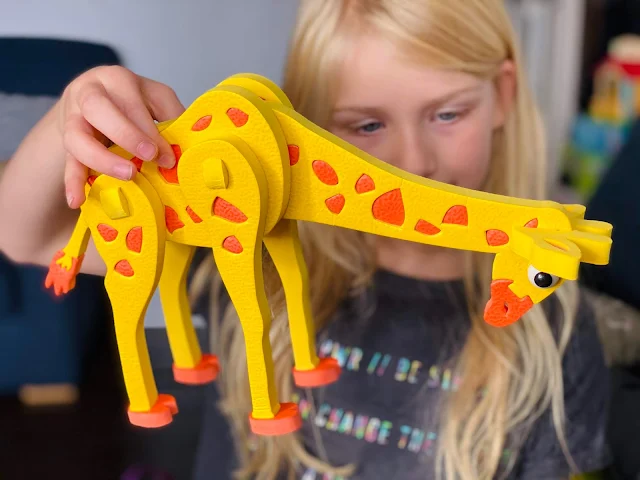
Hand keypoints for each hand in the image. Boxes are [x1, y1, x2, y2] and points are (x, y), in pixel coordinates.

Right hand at [58, 66, 184, 207]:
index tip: (167, 155)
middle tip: (149, 157)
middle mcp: (89, 94)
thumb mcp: (154, 99)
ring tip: (128, 176)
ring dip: (102, 159)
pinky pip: (67, 162)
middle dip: (126, 134)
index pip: (130, 102)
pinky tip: (77, 200)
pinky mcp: (66, 142)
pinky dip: (72, 181)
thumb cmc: (130, 101)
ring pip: (77, 136)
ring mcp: (72, 118)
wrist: (89, 101)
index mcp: (116, 80)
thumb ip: (172, 114)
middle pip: (97, 108)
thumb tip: (190, 143)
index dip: (149, 129)